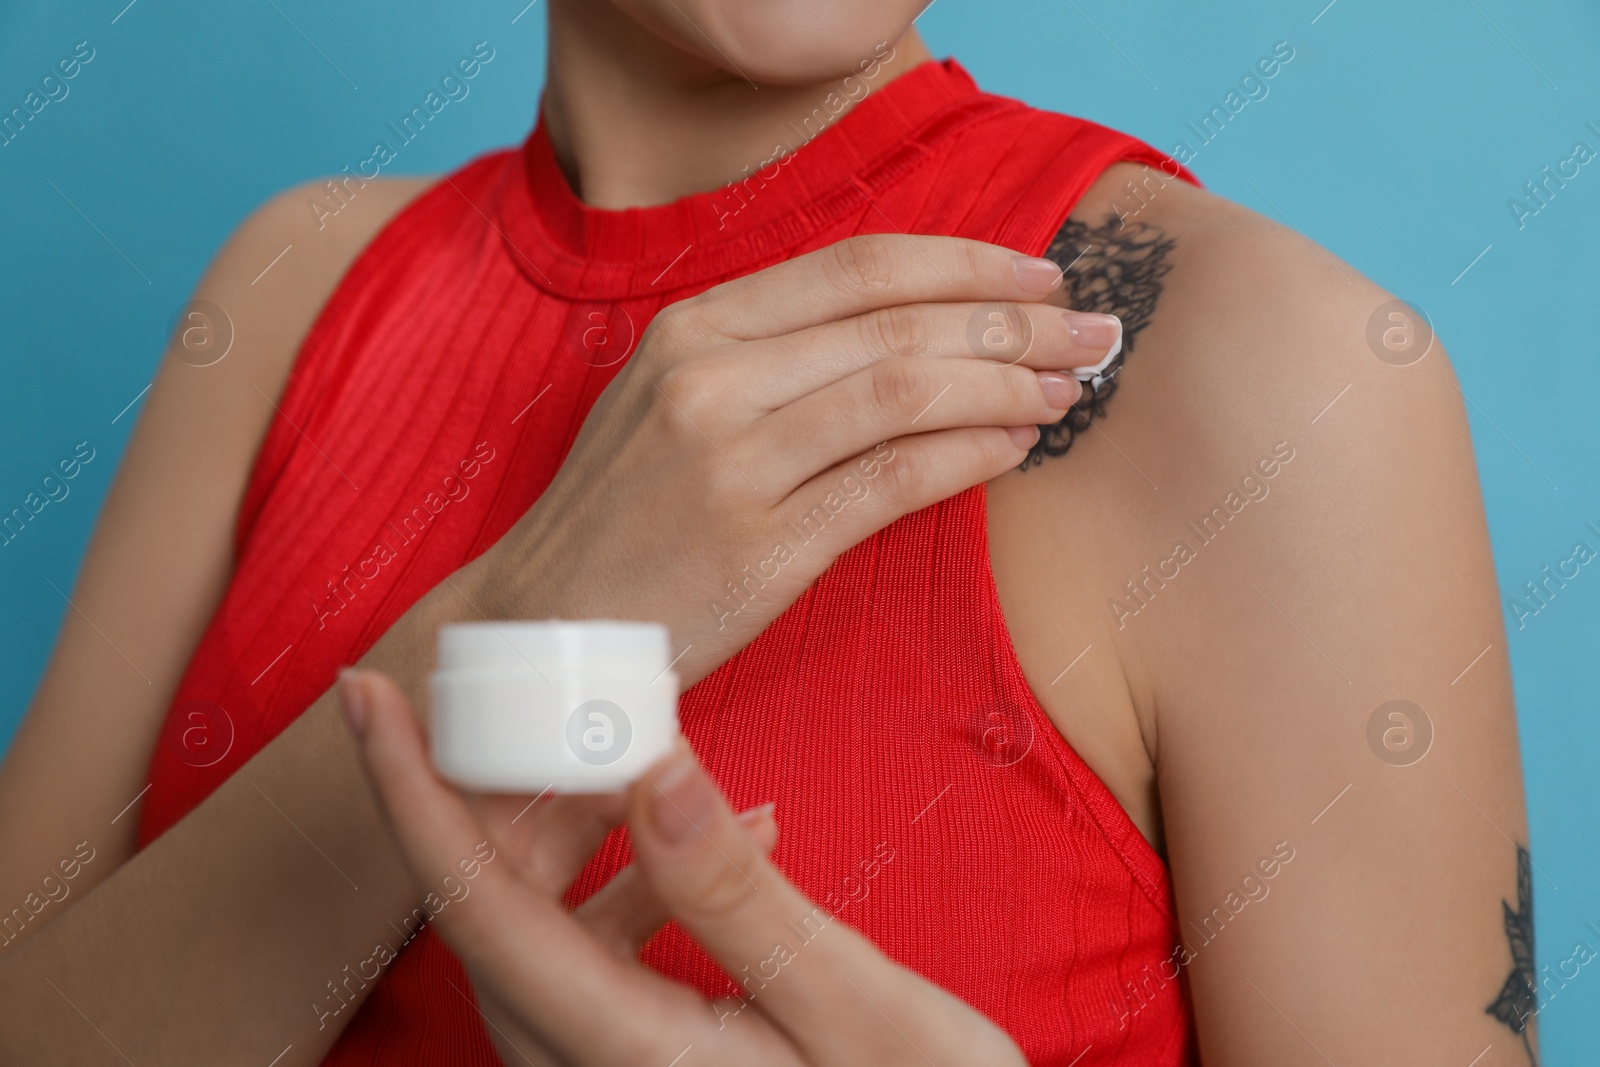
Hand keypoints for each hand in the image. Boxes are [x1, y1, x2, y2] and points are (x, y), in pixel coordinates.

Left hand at [338, 668, 1026, 1065]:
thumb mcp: (855, 1005)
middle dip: (509, 792)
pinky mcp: (642, 1066)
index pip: (481, 911)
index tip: (370, 696)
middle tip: (553, 693)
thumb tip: (650, 766)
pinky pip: (599, 963)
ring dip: (583, 838)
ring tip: (656, 759)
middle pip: (495, 916)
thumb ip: (739, 898)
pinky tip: (735, 839)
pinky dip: (641, 890)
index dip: (411, 795)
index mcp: (629, 1056)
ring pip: (543, 937)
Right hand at [484, 234, 1119, 685]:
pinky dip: (969, 456)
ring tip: (1069, 388)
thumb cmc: (627, 515)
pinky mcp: (759, 545)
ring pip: (905, 389)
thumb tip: (915, 331)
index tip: (1041, 271)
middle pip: (896, 320)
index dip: (967, 261)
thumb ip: (776, 354)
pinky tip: (1016, 447)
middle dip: (1015, 316)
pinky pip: (892, 481)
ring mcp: (731, 460)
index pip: (860, 264)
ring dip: (1007, 382)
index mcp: (693, 326)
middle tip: (1092, 329)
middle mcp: (710, 377)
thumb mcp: (673, 400)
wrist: (549, 621)